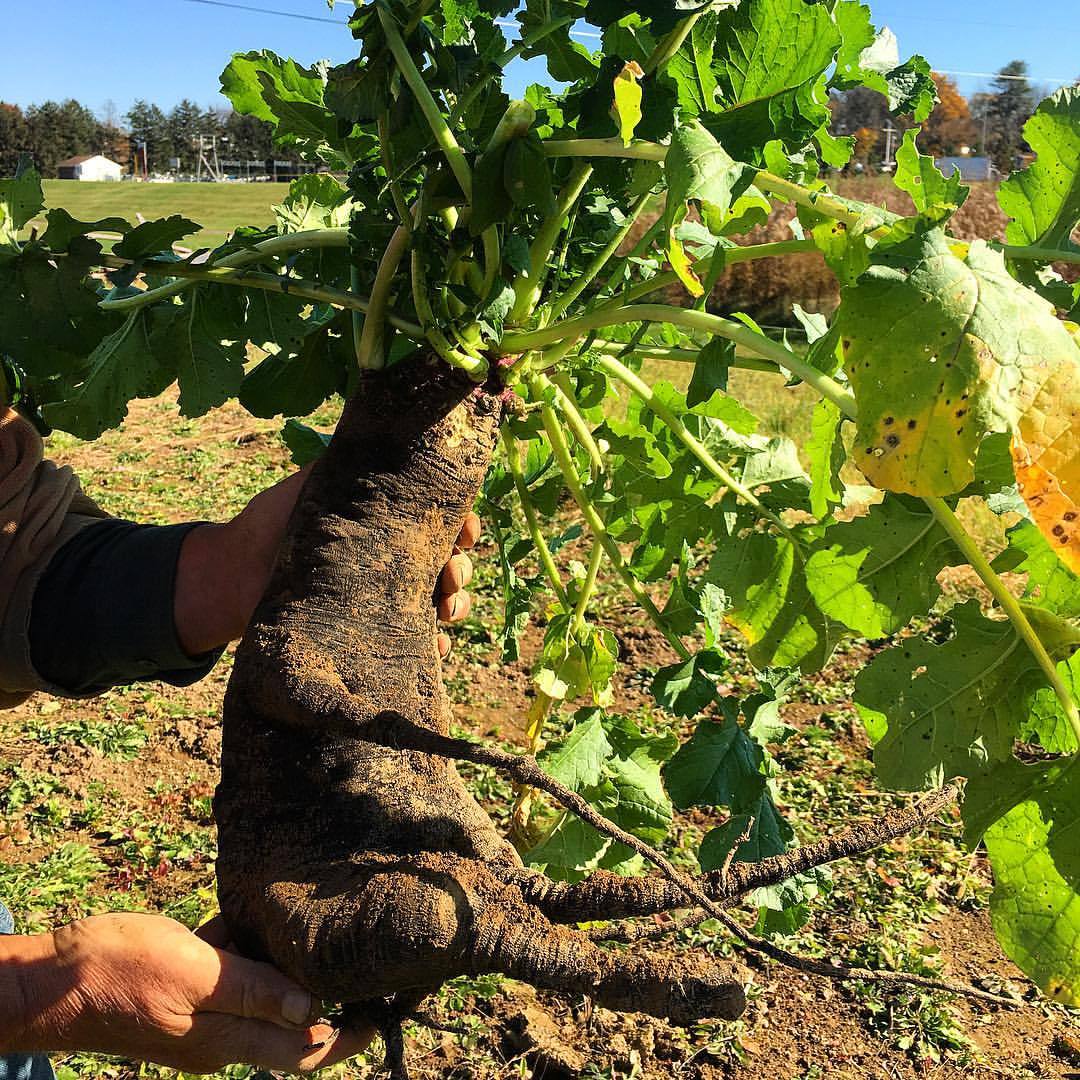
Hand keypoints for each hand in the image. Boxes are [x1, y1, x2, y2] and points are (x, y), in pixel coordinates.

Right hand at [16, 913, 370, 1072]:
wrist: (52, 981)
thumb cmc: (121, 972)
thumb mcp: (195, 973)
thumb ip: (254, 992)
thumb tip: (314, 1010)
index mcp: (227, 1040)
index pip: (303, 1050)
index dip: (345, 1037)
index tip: (381, 1011)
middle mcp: (220, 1035)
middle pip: (289, 1021)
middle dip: (324, 996)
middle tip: (358, 958)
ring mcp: (201, 1014)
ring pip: (260, 990)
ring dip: (281, 963)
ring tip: (315, 926)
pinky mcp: (184, 991)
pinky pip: (227, 969)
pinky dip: (242, 943)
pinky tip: (253, 911)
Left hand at [174, 465, 480, 658]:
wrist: (234, 573)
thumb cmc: (274, 521)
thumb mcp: (312, 484)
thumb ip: (347, 467)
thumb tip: (389, 445)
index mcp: (392, 525)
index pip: (442, 522)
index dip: (463, 525)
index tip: (465, 530)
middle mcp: (397, 561)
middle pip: (451, 564)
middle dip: (462, 568)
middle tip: (451, 573)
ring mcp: (388, 600)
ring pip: (444, 604)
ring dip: (457, 605)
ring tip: (446, 608)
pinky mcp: (372, 635)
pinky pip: (415, 645)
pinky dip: (433, 646)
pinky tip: (435, 645)